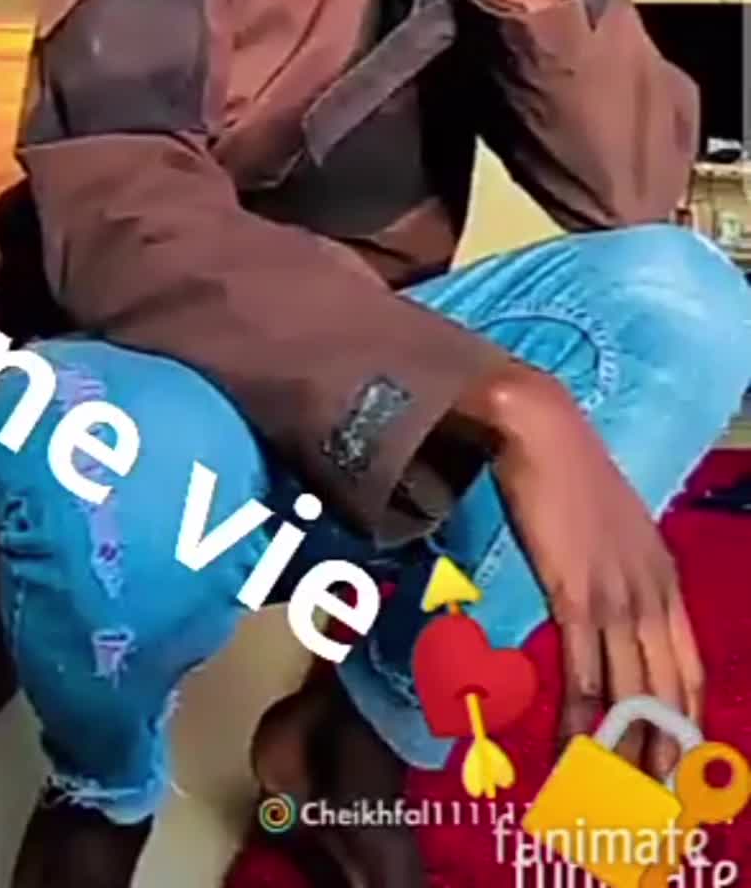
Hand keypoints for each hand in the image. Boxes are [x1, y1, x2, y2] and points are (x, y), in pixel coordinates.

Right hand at [449, 367, 703, 778]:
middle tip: (652, 802)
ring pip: (629, 691)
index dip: (687, 721)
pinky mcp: (576, 594)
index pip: (690, 668)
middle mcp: (652, 592)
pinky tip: (573, 748)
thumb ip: (619, 570)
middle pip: (667, 691)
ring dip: (621, 748)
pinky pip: (585, 672)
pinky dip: (581, 717)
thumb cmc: (566, 471)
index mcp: (664, 577)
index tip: (679, 763)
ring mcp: (617, 595)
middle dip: (662, 751)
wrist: (539, 428)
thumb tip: (607, 610)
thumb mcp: (612, 528)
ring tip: (612, 793)